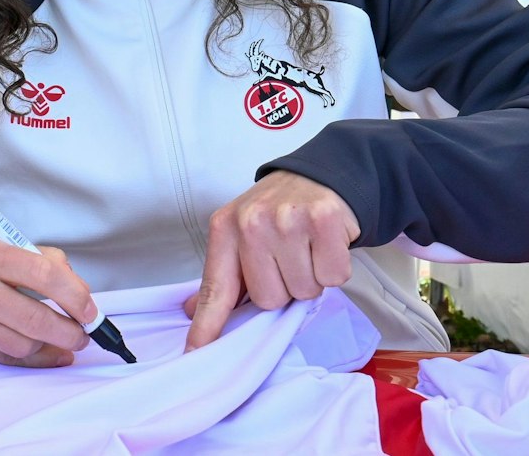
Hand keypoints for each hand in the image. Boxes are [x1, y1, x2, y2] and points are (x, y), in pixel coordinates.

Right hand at [0, 231, 96, 367]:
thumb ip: (34, 259)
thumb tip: (76, 288)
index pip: (43, 274)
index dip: (75, 296)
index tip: (90, 310)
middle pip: (35, 318)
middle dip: (70, 331)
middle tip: (83, 333)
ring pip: (21, 344)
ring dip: (50, 346)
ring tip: (62, 340)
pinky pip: (3, 358)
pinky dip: (30, 359)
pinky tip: (44, 353)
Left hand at [183, 170, 359, 350]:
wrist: (317, 176)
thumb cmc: (276, 213)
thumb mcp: (239, 236)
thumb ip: (222, 277)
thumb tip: (194, 313)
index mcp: (224, 230)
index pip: (215, 289)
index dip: (207, 326)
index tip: (195, 353)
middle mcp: (251, 223)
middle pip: (271, 299)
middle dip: (284, 287)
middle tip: (287, 258)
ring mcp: (287, 219)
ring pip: (304, 290)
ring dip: (311, 277)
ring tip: (306, 249)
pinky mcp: (324, 219)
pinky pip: (333, 276)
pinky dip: (334, 267)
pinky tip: (325, 244)